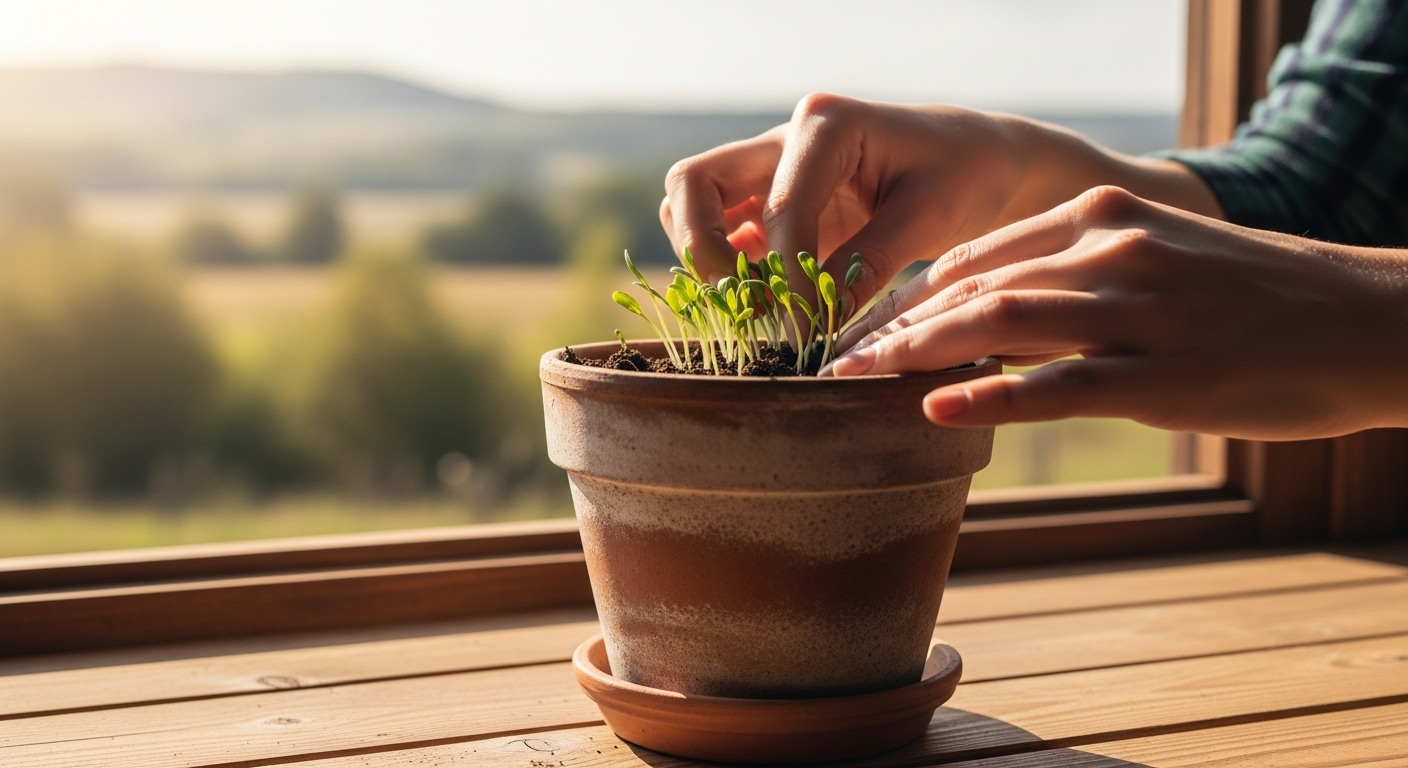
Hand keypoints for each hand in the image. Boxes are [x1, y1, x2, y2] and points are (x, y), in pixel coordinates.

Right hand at [659, 93, 1219, 308]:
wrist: (979, 160)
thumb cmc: (964, 175)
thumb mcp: (927, 220)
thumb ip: (867, 267)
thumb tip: (815, 329)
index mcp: (827, 124)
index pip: (780, 209)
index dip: (785, 277)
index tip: (803, 330)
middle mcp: (784, 136)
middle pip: (694, 184)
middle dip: (706, 251)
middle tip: (742, 307)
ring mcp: (770, 165)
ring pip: (692, 202)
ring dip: (707, 258)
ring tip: (752, 311)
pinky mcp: (770, 198)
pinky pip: (721, 229)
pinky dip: (725, 268)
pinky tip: (760, 308)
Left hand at [827, 186, 1407, 439]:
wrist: (1363, 320)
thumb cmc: (1251, 299)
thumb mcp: (1155, 262)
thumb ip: (1073, 282)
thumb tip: (987, 324)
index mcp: (1101, 219)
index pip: (977, 259)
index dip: (908, 299)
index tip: (859, 332)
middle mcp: (1110, 252)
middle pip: (973, 288)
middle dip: (893, 328)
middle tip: (831, 363)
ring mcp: (1137, 312)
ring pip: (1003, 325)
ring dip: (918, 354)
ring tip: (856, 383)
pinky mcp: (1163, 375)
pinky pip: (1060, 386)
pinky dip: (993, 395)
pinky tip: (939, 407)